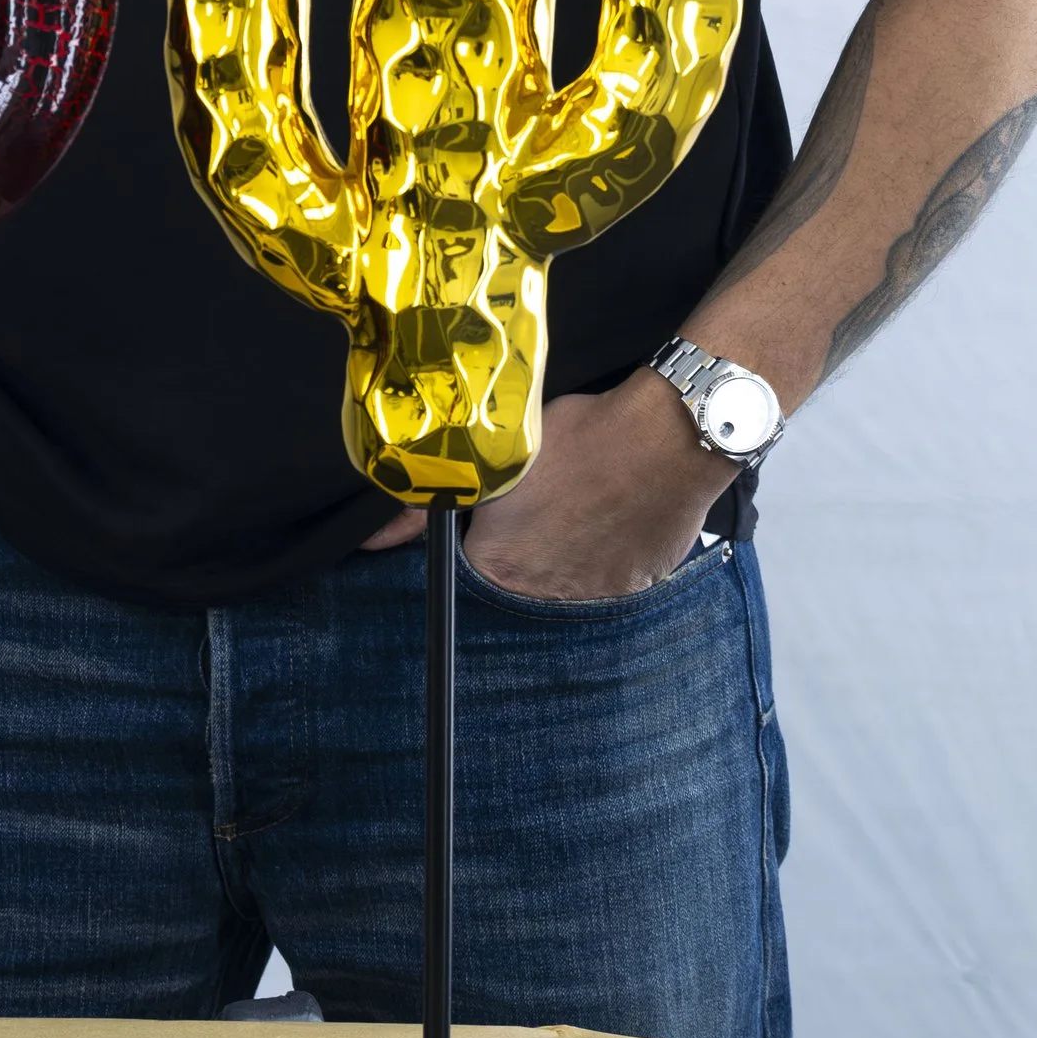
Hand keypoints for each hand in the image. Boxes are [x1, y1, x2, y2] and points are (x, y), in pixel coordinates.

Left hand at [362, 372, 723, 597]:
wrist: (665, 438)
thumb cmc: (579, 439)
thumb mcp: (497, 459)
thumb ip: (427, 506)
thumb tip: (371, 540)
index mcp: (499, 569)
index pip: (466, 575)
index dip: (475, 545)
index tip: (493, 526)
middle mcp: (543, 597)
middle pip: (516, 586)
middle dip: (521, 556)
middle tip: (539, 516)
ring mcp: (594, 598)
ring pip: (563, 586)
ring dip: (562, 559)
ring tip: (576, 514)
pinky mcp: (636, 589)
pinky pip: (609, 582)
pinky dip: (604, 557)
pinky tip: (609, 520)